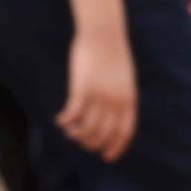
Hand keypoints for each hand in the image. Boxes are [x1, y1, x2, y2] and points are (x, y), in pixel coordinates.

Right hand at [61, 34, 138, 162]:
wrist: (104, 33)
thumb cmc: (113, 54)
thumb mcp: (125, 79)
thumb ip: (122, 98)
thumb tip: (113, 116)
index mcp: (129, 99)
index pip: (125, 132)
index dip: (116, 147)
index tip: (107, 157)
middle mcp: (116, 101)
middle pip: (103, 134)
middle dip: (92, 144)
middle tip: (83, 144)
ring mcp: (99, 95)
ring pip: (87, 127)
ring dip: (77, 134)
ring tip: (70, 132)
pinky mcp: (83, 88)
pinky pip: (73, 113)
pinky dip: (66, 121)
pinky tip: (61, 121)